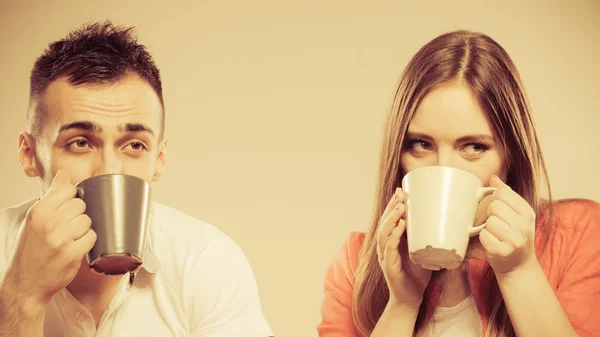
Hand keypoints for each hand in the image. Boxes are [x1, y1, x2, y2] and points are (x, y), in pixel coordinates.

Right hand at [1, 170, 96, 310]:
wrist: (25, 283)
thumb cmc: (31, 249)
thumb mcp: (35, 219)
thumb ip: (52, 196)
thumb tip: (64, 174)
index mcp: (39, 211)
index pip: (69, 190)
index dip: (71, 200)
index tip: (64, 211)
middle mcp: (49, 223)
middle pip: (81, 205)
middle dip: (77, 216)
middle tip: (65, 229)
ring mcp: (61, 239)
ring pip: (88, 221)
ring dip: (82, 230)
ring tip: (69, 239)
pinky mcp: (72, 254)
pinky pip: (92, 237)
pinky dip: (87, 242)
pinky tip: (75, 248)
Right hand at [377, 188, 431, 309]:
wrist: (411, 299)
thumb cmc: (417, 276)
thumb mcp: (424, 253)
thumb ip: (430, 240)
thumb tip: (451, 225)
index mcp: (392, 242)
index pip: (389, 220)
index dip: (393, 205)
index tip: (400, 190)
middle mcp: (385, 247)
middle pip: (384, 222)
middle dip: (391, 207)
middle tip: (400, 193)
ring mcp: (385, 257)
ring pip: (384, 233)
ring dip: (391, 218)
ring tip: (401, 207)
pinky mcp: (389, 267)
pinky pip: (389, 248)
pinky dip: (394, 236)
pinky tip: (400, 227)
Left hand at [479, 175, 536, 274]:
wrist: (519, 266)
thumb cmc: (515, 236)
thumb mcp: (517, 214)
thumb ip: (506, 195)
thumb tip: (494, 177)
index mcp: (527, 212)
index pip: (503, 193)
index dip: (495, 199)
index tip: (498, 209)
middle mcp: (524, 226)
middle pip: (494, 206)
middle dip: (490, 213)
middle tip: (496, 223)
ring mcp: (514, 240)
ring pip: (489, 221)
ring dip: (487, 228)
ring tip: (495, 234)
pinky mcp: (502, 251)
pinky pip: (484, 236)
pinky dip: (484, 238)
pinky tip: (492, 243)